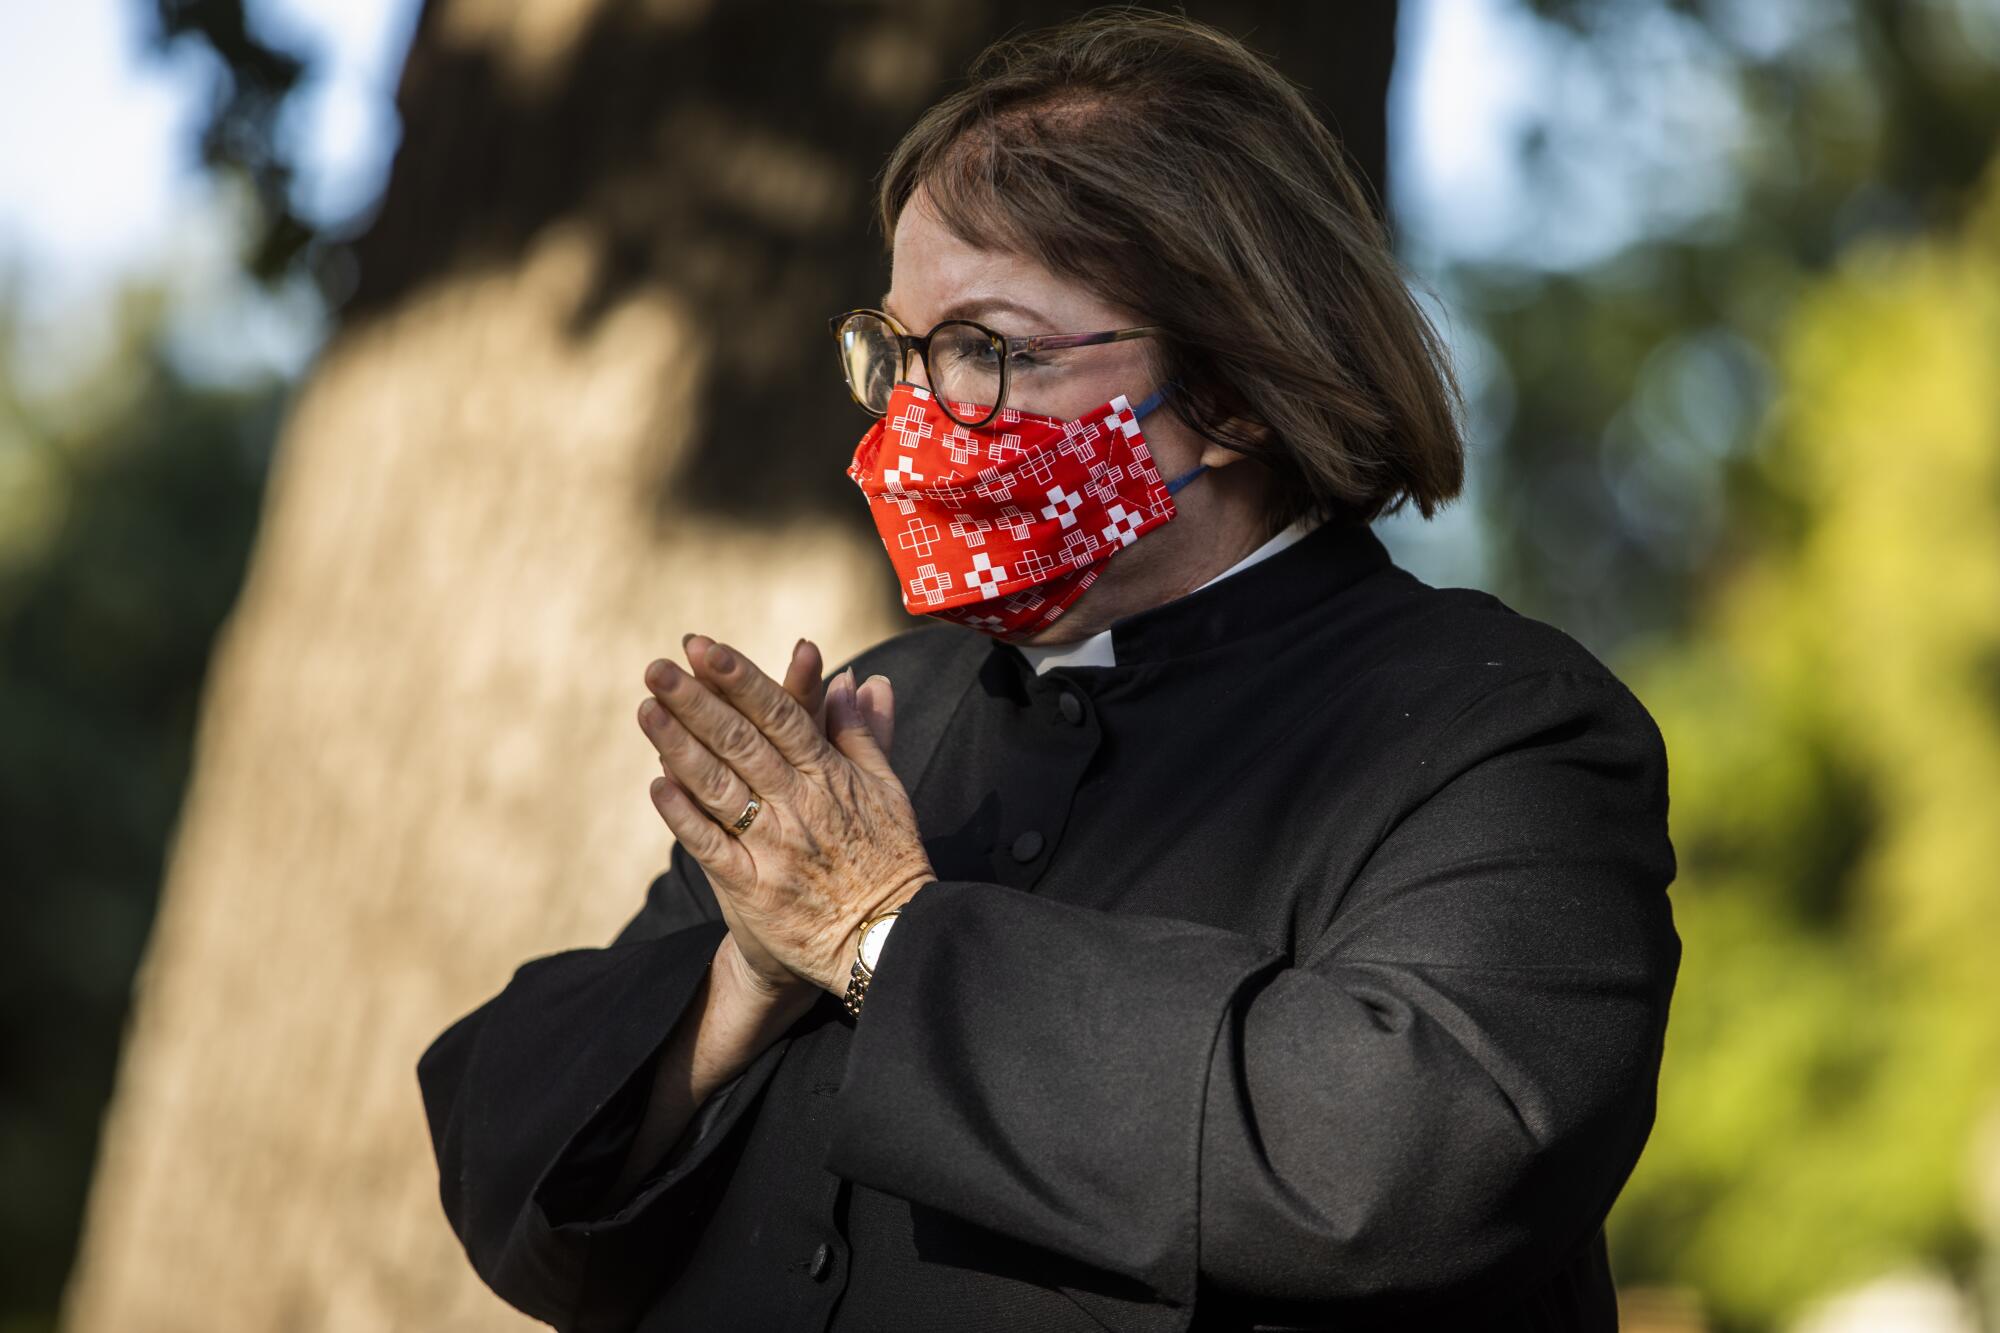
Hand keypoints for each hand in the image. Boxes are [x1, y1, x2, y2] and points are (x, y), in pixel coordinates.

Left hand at [638, 637, 932, 994]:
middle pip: (741, 742)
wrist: (886, 940)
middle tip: (657, 667)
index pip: (780, 714)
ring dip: (680, 747)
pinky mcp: (755, 890)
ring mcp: (775, 847)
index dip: (742, 679)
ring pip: (720, 787)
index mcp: (829, 775)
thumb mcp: (887, 789)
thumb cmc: (888, 859)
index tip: (706, 648)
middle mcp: (799, 804)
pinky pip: (713, 847)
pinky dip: (684, 816)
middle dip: (697, 701)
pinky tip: (657, 785)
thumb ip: (864, 733)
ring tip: (647, 710)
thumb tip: (858, 680)